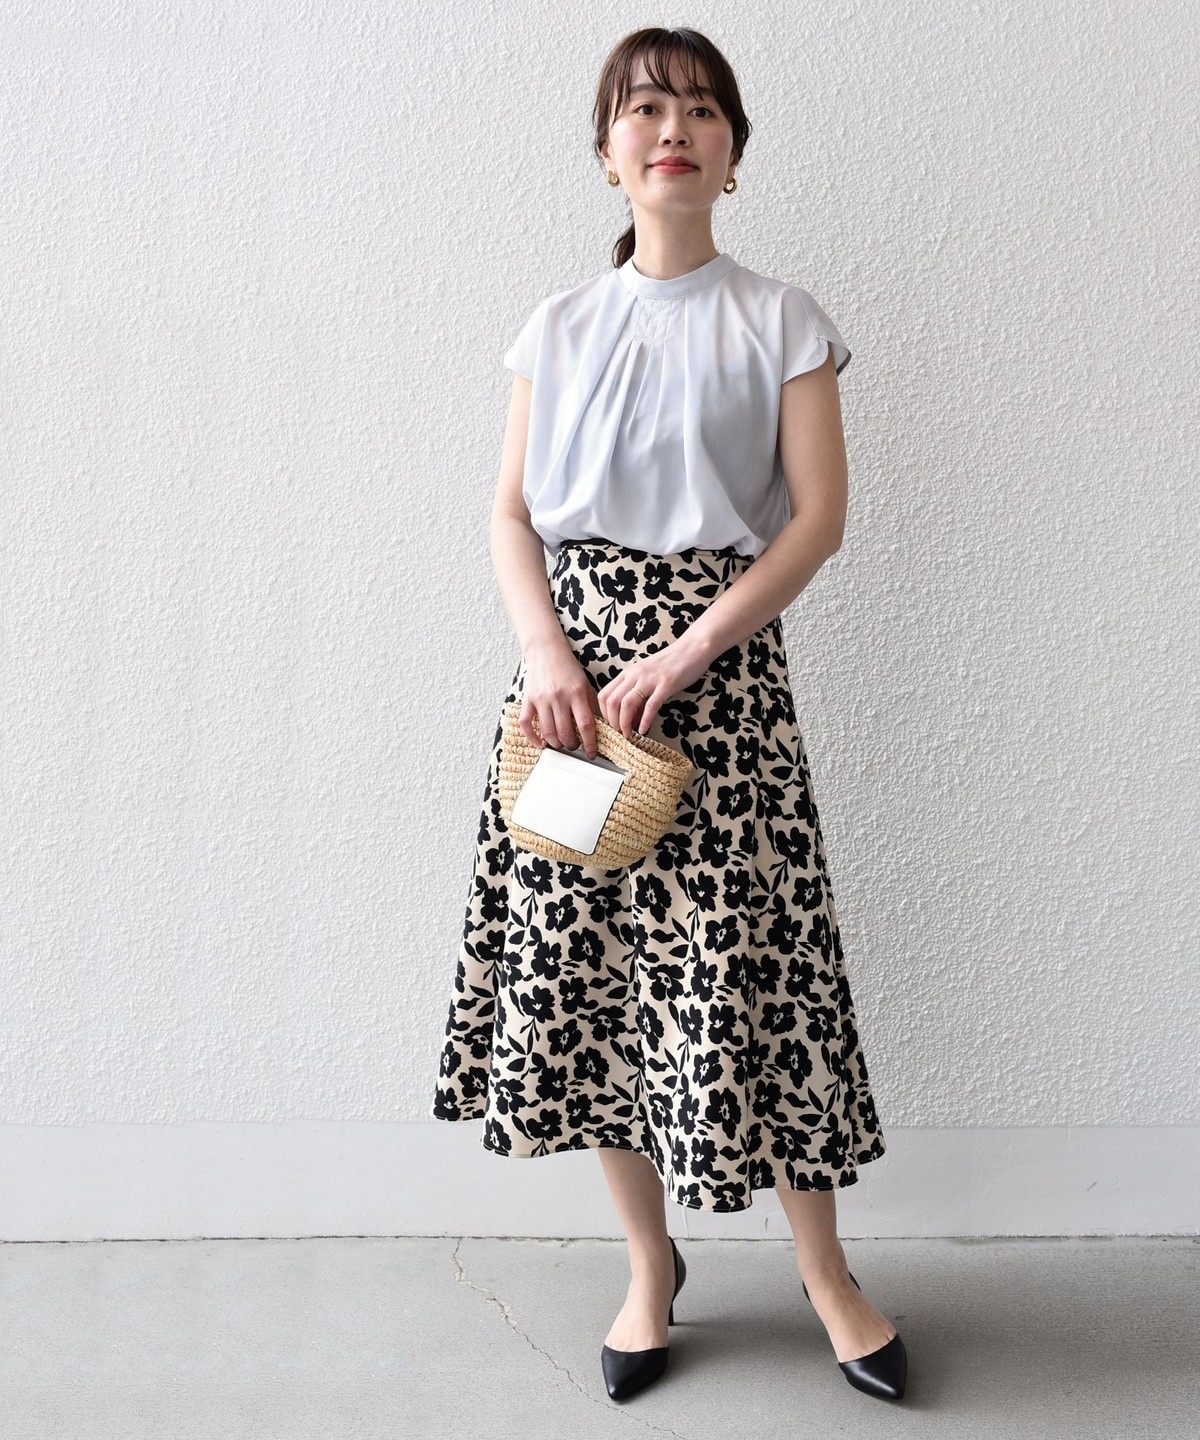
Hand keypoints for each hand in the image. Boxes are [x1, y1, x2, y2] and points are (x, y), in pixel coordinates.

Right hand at [519, 642, 601, 759]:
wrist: (546, 651)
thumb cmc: (568, 669)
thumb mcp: (586, 684)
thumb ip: (592, 705)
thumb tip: (601, 728)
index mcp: (577, 693)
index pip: (586, 725)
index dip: (590, 743)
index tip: (592, 754)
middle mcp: (558, 697)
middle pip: (565, 733)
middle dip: (572, 745)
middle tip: (575, 746)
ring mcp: (541, 699)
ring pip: (548, 732)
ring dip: (556, 744)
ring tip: (561, 743)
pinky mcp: (527, 699)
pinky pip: (526, 724)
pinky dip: (532, 738)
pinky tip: (540, 742)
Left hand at [597, 636, 711, 738]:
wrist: (693, 648)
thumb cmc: (671, 664)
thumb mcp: (648, 677)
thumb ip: (638, 696)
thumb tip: (631, 720)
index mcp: (628, 672)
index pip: (605, 694)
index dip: (604, 714)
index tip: (612, 725)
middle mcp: (635, 674)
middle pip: (612, 701)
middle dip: (613, 722)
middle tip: (620, 734)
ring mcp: (650, 679)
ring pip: (626, 704)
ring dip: (624, 723)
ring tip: (629, 735)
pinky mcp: (666, 684)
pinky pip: (651, 705)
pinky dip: (645, 721)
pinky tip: (644, 730)